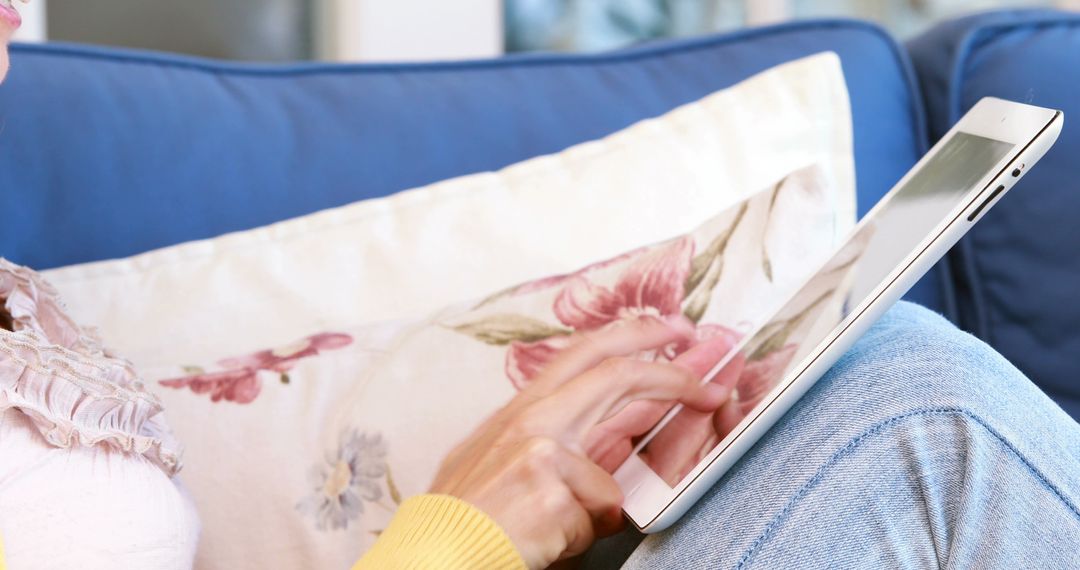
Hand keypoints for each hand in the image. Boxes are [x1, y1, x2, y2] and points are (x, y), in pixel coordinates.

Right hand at [428, 316, 734, 568]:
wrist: (433, 552)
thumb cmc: (462, 516)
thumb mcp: (497, 462)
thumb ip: (549, 445)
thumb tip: (603, 453)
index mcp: (520, 410)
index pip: (584, 355)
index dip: (633, 335)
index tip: (670, 329)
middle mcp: (531, 419)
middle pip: (615, 375)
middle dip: (671, 371)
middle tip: (709, 371)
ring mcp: (542, 449)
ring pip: (608, 481)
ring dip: (588, 518)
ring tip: (542, 532)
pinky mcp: (551, 486)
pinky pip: (594, 518)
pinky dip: (575, 538)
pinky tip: (539, 540)